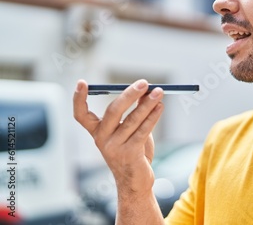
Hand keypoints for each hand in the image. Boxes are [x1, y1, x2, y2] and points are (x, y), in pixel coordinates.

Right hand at [73, 79, 163, 194]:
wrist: (135, 182)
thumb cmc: (132, 152)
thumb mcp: (129, 129)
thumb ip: (135, 111)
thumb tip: (146, 90)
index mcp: (97, 132)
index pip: (81, 115)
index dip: (79, 99)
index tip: (81, 83)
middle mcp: (102, 139)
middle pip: (113, 111)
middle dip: (130, 94)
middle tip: (144, 83)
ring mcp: (115, 147)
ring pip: (132, 119)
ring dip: (147, 104)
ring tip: (159, 92)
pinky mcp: (130, 154)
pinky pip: (143, 131)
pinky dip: (153, 117)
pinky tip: (160, 107)